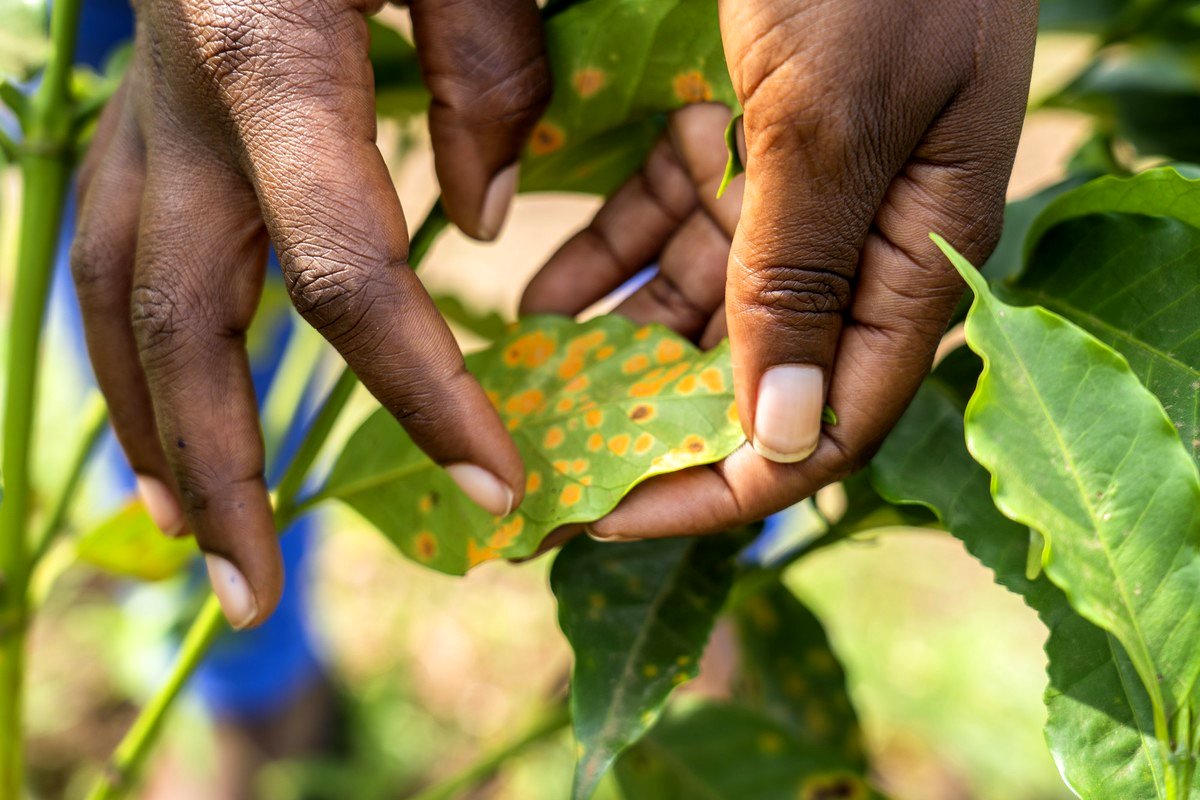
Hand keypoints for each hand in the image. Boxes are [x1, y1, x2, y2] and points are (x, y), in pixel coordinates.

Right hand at [71, 0, 548, 626]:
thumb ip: (484, 66)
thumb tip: (485, 221)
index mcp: (273, 62)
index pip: (348, 273)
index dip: (421, 391)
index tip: (496, 484)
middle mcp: (182, 112)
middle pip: (184, 326)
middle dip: (227, 469)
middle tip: (261, 598)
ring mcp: (140, 123)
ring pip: (121, 312)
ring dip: (161, 439)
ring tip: (209, 547)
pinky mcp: (137, 131)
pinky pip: (118, 270)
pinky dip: (138, 368)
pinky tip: (169, 437)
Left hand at [532, 0, 1036, 539]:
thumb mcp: (827, 121)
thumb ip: (800, 281)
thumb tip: (779, 446)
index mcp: (912, 252)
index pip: (824, 419)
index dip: (720, 484)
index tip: (612, 517)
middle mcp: (859, 234)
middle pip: (756, 374)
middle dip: (656, 424)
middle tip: (552, 465)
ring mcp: (797, 183)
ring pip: (704, 306)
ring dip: (620, 348)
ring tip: (533, 387)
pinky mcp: (742, 130)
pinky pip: (671, 224)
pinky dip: (612, 260)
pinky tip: (545, 297)